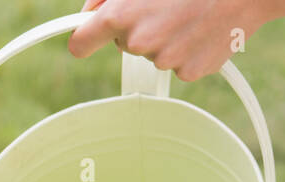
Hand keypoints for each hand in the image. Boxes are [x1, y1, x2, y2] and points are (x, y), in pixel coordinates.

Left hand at [69, 0, 270, 81]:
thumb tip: (88, 13)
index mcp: (119, 16)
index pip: (79, 44)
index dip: (84, 38)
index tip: (88, 36)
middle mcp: (139, 42)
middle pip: (124, 45)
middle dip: (138, 27)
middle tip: (167, 5)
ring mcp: (165, 60)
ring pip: (154, 54)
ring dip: (166, 38)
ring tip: (191, 12)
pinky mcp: (190, 72)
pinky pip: (179, 63)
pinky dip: (189, 49)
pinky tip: (204, 27)